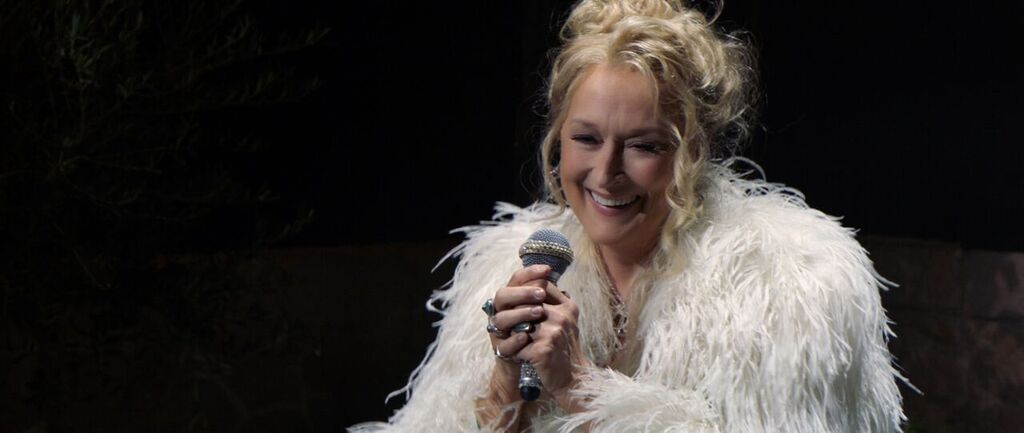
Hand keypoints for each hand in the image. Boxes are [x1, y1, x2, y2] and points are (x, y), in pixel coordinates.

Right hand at [488, 265, 551, 374]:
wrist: (530, 363)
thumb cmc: (536, 332)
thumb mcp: (542, 312)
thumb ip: (544, 296)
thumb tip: (550, 277)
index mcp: (511, 300)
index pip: (516, 280)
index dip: (529, 272)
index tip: (547, 270)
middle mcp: (501, 313)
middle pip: (502, 296)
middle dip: (522, 293)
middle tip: (541, 294)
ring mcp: (499, 332)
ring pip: (501, 319)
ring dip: (520, 314)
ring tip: (539, 312)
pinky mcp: (501, 351)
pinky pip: (503, 345)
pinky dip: (514, 340)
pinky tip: (525, 337)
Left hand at [517, 281, 584, 405]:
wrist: (572, 378)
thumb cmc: (565, 348)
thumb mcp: (567, 321)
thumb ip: (555, 302)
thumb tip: (540, 281)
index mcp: (568, 306)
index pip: (541, 286)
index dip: (526, 293)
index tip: (518, 304)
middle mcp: (562, 316)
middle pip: (526, 304)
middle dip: (516, 315)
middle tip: (511, 325)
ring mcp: (553, 332)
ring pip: (519, 323)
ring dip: (513, 333)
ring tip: (514, 341)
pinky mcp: (543, 349)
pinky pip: (518, 343)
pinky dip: (515, 350)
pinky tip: (518, 355)